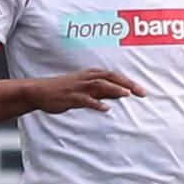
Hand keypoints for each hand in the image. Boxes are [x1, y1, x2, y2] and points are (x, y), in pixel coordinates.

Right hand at [26, 69, 144, 113]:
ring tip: (126, 94)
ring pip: (99, 85)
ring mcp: (78, 87)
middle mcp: (87, 78)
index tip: (143, 90)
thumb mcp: (85, 89)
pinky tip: (105, 108)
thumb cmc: (64, 90)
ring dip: (114, 89)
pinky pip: (85, 99)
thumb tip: (119, 94)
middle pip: (111, 78)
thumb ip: (102, 91)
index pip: (114, 76)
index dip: (129, 81)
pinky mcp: (70, 97)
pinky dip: (95, 103)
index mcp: (91, 75)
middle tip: (142, 92)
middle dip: (127, 84)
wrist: (40, 91)